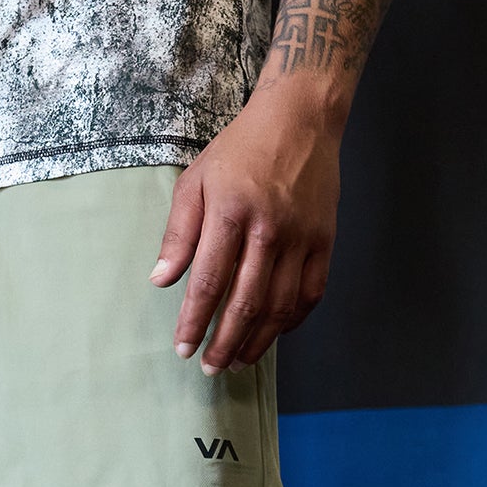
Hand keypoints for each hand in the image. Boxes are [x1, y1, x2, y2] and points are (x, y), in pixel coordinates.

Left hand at [148, 85, 340, 372]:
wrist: (301, 119)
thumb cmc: (241, 149)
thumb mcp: (196, 180)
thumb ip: (178, 232)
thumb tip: (161, 280)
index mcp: (230, 213)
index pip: (208, 282)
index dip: (194, 321)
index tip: (183, 347)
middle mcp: (269, 230)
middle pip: (246, 302)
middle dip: (224, 342)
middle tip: (210, 367)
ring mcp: (302, 238)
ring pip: (280, 305)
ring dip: (258, 340)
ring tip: (239, 360)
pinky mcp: (325, 241)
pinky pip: (311, 293)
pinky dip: (292, 320)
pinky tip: (274, 334)